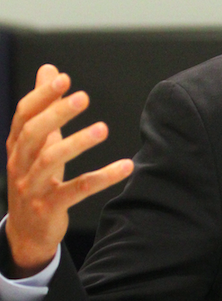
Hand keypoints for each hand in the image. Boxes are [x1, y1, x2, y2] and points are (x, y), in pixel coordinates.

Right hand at [5, 64, 133, 277]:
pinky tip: (125, 167)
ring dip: (78, 142)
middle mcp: (19, 164)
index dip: (41, 96)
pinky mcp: (49, 208)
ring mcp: (32, 187)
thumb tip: (49, 69)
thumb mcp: (36, 143)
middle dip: (57, 113)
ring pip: (50, 160)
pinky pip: (76, 190)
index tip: (62, 78)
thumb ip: (44, 107)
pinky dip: (101, 178)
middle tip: (83, 97)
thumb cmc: (34, 178)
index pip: (24, 115)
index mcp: (16, 146)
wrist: (26, 232)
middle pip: (34, 134)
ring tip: (103, 129)